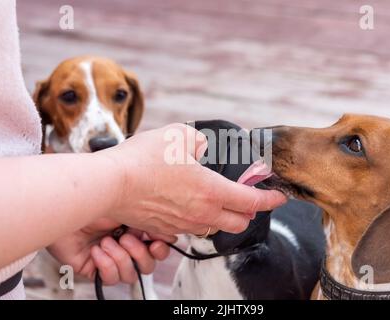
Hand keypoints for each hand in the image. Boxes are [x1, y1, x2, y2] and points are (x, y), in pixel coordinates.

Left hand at [47, 218, 173, 284]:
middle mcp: (126, 244)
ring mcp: (112, 258)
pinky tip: (97, 250)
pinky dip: (106, 264)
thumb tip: (172, 232)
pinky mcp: (96, 269)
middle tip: (127, 238)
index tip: (155, 241)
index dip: (160, 248)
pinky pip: (111, 278)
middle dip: (140, 254)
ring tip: (107, 242)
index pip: (159, 247)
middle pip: (148, 265)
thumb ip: (153, 221)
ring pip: (131, 275)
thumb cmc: (94, 201)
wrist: (67, 209)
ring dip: (120, 257)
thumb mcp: (131, 209)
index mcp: (137, 229)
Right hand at [100, 123, 286, 234]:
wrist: (110, 184)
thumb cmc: (144, 159)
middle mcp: (202, 213)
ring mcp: (184, 225)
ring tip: (217, 200)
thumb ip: (201, 142)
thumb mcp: (180, 136)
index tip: (278, 197)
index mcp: (212, 191)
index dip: (270, 199)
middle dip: (249, 212)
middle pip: (239, 222)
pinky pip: (191, 229)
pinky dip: (200, 219)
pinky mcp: (167, 230)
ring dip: (224, 216)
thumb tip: (205, 148)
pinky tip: (190, 205)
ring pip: (215, 227)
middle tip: (247, 198)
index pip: (252, 201)